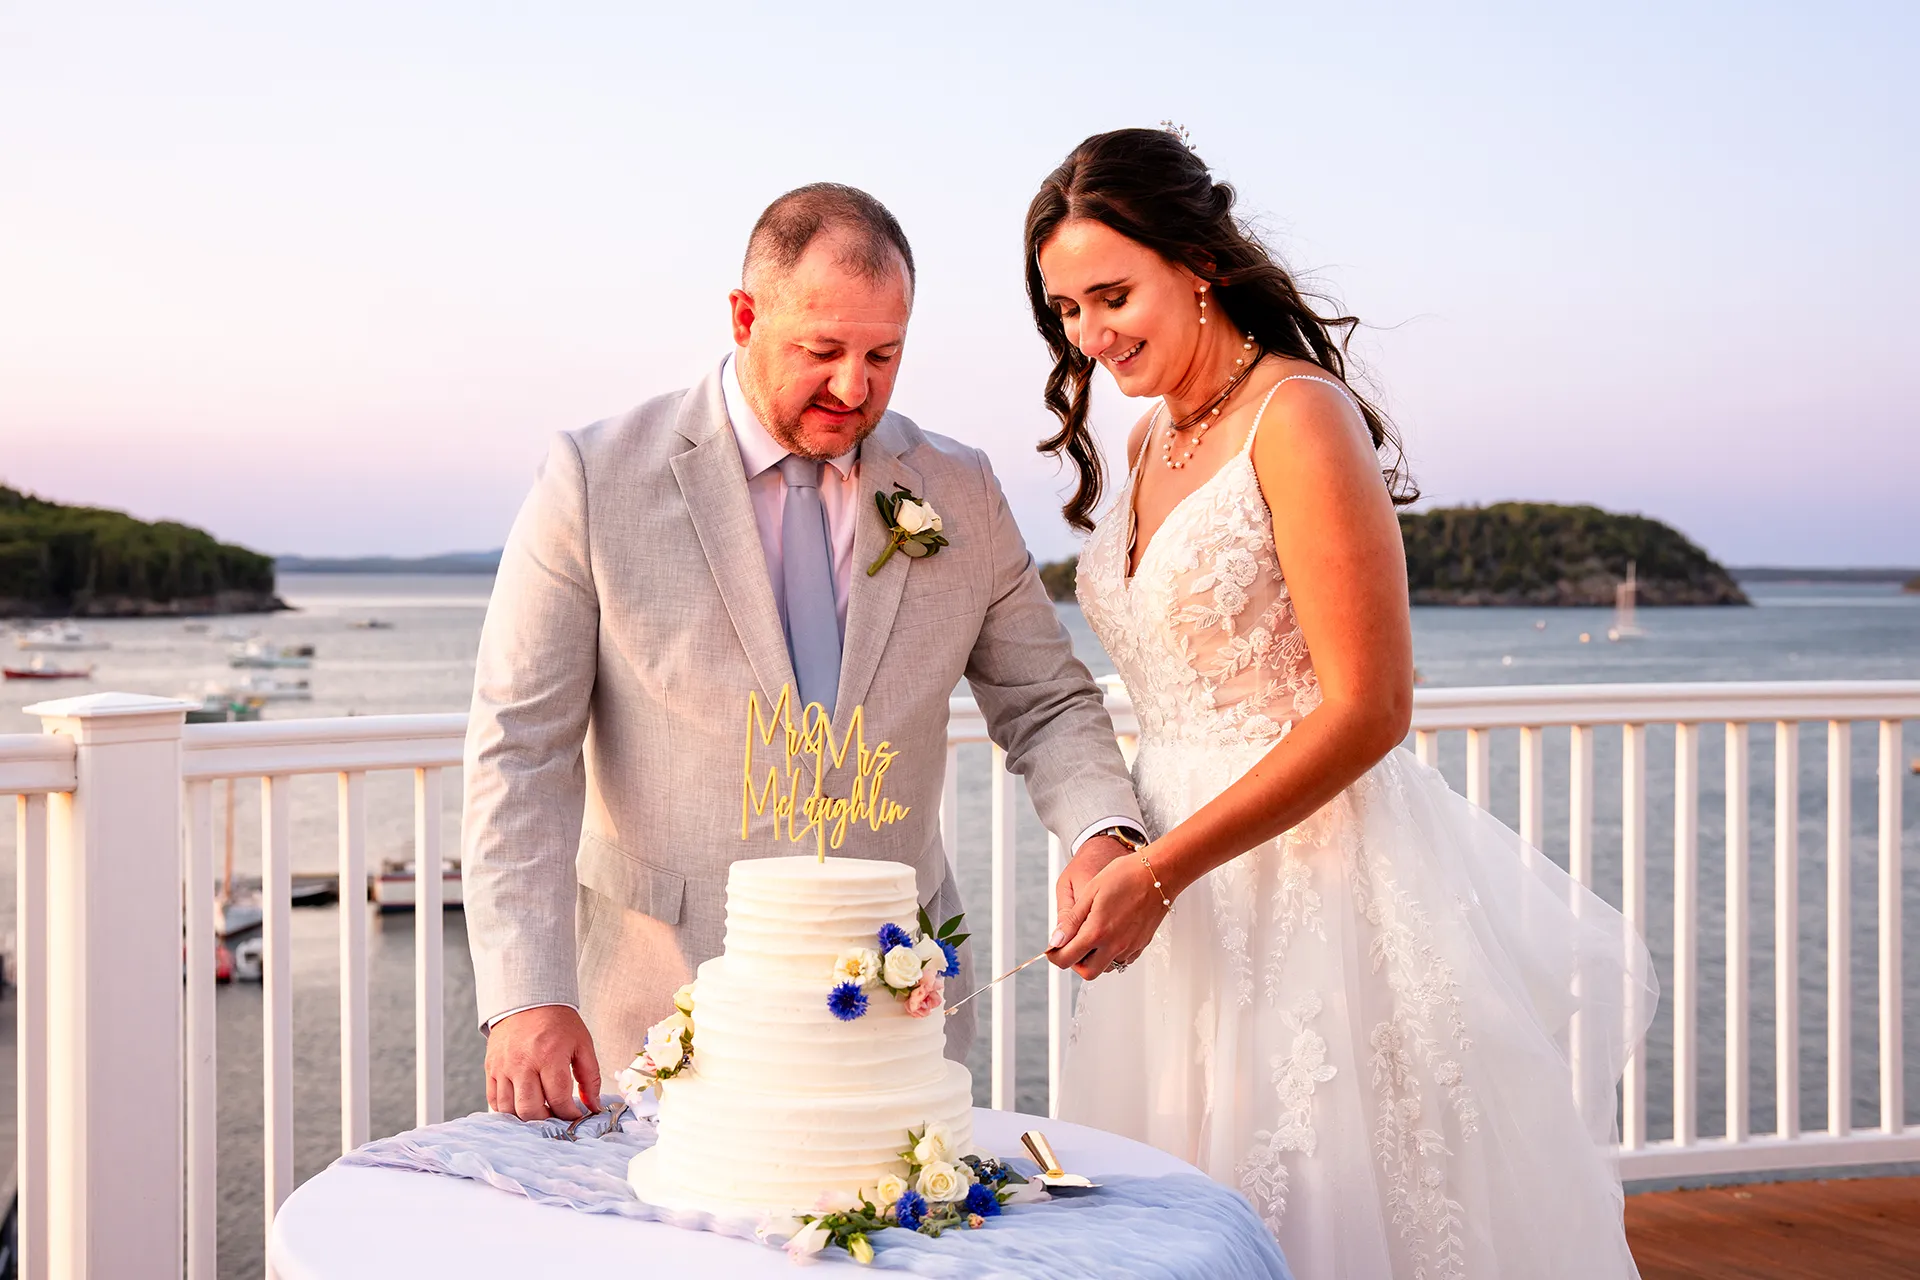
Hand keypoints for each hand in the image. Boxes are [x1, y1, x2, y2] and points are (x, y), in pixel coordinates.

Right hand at [486, 1005, 600, 1121]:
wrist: (528, 999)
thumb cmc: (558, 1022)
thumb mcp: (582, 1044)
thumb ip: (590, 1077)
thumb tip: (593, 1106)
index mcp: (549, 1056)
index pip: (559, 1099)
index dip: (570, 1114)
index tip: (575, 1116)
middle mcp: (523, 1063)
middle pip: (531, 1110)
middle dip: (547, 1120)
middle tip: (557, 1115)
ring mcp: (503, 1066)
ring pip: (509, 1109)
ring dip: (526, 1118)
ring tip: (541, 1111)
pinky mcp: (491, 1067)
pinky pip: (493, 1100)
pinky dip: (507, 1110)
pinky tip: (521, 1105)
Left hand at [1046, 853, 1168, 979]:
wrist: (1159, 873)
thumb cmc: (1126, 876)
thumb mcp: (1090, 892)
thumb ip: (1072, 920)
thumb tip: (1056, 940)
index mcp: (1097, 932)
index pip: (1067, 959)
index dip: (1055, 956)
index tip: (1053, 948)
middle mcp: (1115, 945)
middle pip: (1087, 972)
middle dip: (1075, 963)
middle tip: (1072, 946)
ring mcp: (1130, 947)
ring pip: (1106, 968)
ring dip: (1094, 960)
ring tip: (1091, 937)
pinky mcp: (1141, 945)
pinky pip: (1123, 960)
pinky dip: (1112, 955)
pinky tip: (1109, 936)